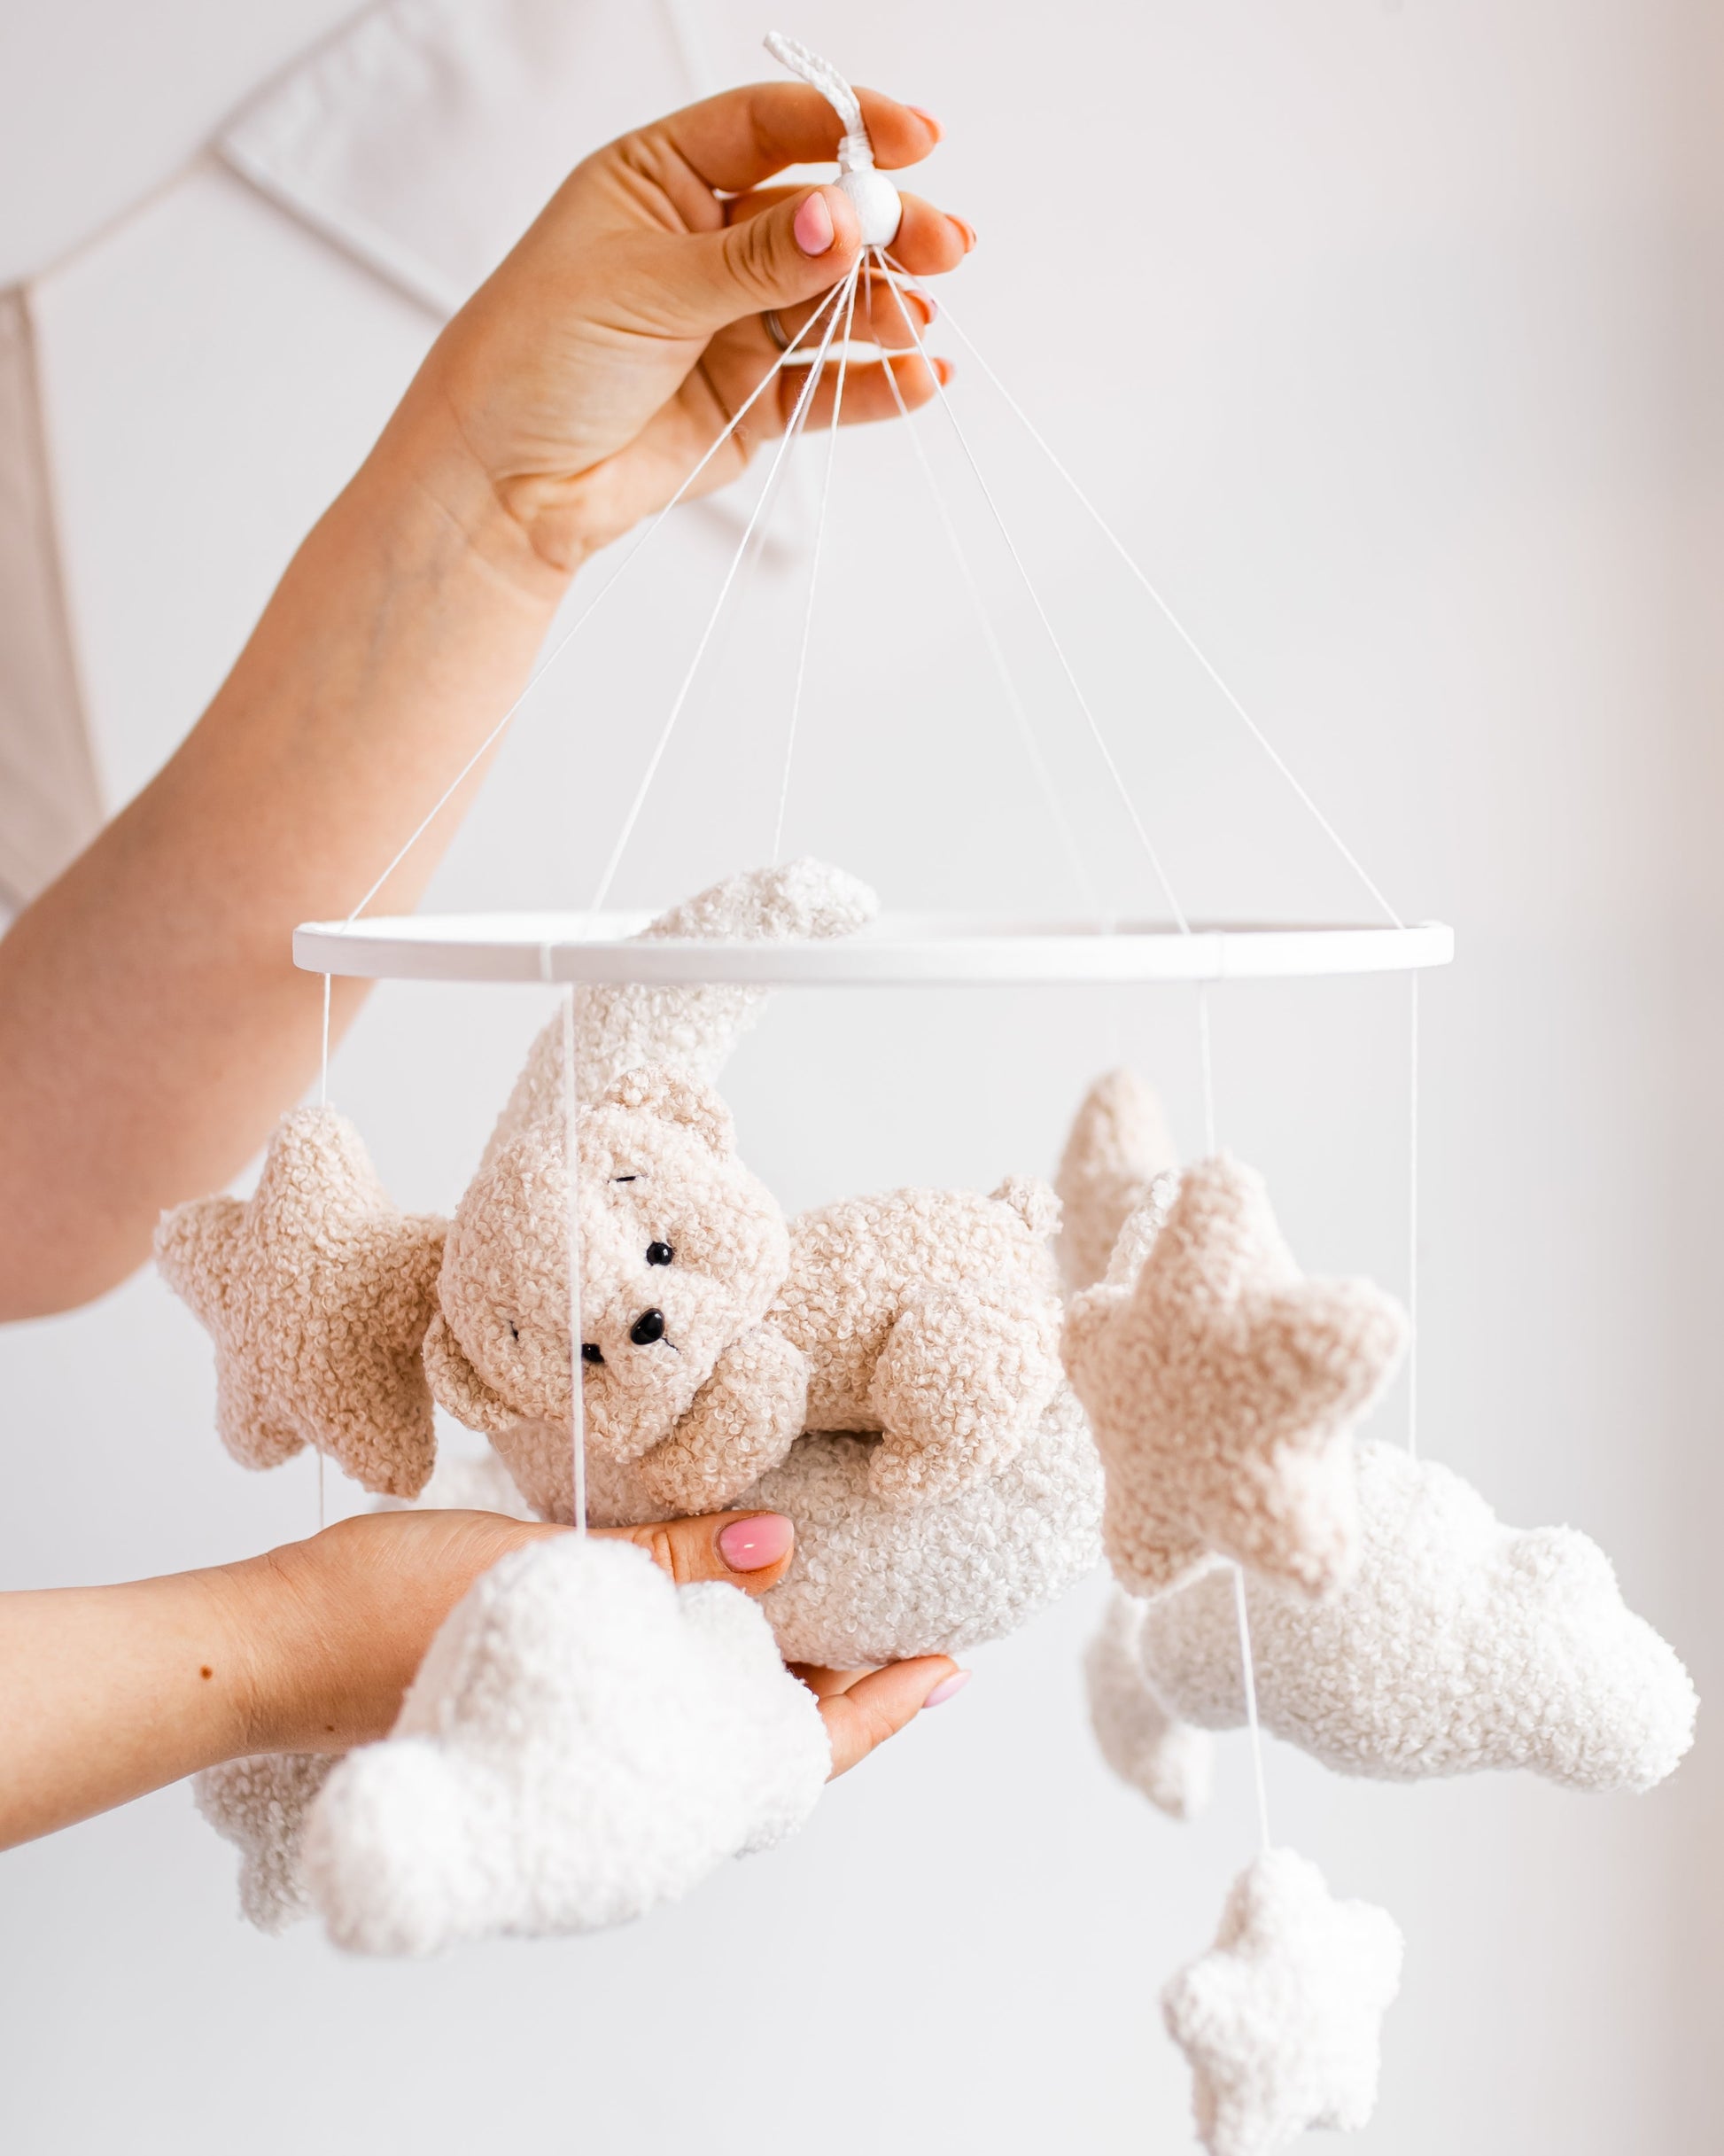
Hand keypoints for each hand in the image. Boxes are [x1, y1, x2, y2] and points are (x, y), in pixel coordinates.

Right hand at [225, 1507, 962, 1778]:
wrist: (272, 1648)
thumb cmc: (395, 1616)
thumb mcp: (554, 1570)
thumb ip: (673, 1562)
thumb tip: (787, 1547)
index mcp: (639, 1761)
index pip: (801, 1749)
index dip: (882, 1706)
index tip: (949, 1662)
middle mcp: (624, 1770)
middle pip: (767, 1731)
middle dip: (838, 1671)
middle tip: (901, 1601)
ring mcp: (584, 1746)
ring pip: (711, 1707)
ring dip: (768, 1651)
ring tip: (827, 1580)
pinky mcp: (546, 1710)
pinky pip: (653, 1684)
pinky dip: (700, 1637)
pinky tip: (712, 1585)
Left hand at [397, 80, 969, 579]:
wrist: (504, 484)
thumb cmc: (534, 361)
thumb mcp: (644, 286)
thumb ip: (754, 258)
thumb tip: (840, 219)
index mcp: (663, 180)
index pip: (769, 130)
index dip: (846, 126)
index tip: (914, 138)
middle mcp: (705, 244)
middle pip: (820, 217)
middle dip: (885, 227)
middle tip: (940, 244)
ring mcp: (733, 323)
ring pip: (832, 301)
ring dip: (884, 305)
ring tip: (917, 319)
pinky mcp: (752, 401)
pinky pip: (829, 384)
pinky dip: (876, 381)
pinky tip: (917, 375)